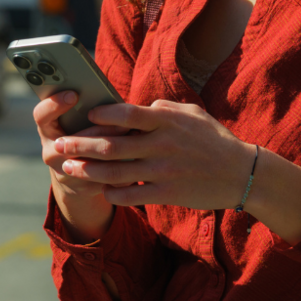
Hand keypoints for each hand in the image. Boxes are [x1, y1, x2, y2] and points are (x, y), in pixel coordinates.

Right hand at [33, 92, 131, 241]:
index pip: (42, 115)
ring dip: (114, 151)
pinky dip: (122, 167)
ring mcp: (64, 172)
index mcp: (47, 130)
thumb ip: (84, 108)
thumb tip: (108, 97)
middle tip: (122, 123)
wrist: (75, 177)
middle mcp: (51, 152)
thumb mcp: (75, 121)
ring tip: (134, 138)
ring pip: (90, 163)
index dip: (54, 104)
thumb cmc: (81, 134)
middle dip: (99, 131)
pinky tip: (137, 158)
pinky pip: (103, 178)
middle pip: (72, 141)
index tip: (73, 94)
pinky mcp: (81, 188)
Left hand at [52, 99, 257, 209]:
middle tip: (58, 145)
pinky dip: (112, 193)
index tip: (83, 115)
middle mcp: (162, 144)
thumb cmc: (213, 139)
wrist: (242, 173)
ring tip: (68, 169)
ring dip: (88, 171)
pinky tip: (100, 189)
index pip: (126, 113)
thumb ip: (161, 108)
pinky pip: (132, 195)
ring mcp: (163, 171)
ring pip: (115, 172)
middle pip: (112, 145)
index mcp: (166, 120)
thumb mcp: (191, 112)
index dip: (101, 114)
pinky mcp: (167, 194)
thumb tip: (133, 106)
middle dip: (80, 145)